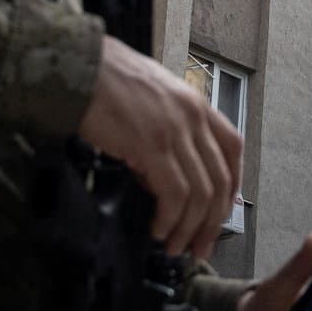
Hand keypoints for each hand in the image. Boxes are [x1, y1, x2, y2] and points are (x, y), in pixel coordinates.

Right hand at [77, 35, 241, 258]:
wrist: (79, 66)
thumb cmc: (105, 80)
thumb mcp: (151, 100)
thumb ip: (166, 134)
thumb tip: (160, 179)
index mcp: (195, 103)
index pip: (232, 148)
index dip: (232, 184)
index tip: (221, 210)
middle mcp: (193, 116)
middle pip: (219, 179)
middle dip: (212, 220)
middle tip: (200, 245)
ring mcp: (175, 130)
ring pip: (200, 192)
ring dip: (189, 227)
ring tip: (175, 244)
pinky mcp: (152, 145)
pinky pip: (174, 193)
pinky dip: (170, 218)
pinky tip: (159, 228)